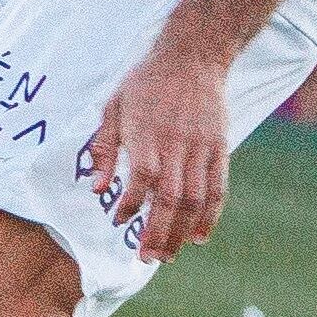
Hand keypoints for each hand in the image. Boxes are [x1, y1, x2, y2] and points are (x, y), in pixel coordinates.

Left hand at [82, 33, 237, 262]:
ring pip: (195, 200)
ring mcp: (202, 149)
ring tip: (168, 255)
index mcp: (146, 136)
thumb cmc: (144, 84)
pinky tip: (200, 236)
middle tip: (146, 258)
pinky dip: (210, 215)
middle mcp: (176, 146)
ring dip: (182, 232)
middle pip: (170, 199)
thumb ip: (104, 149)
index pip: (141, 180)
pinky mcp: (220, 149)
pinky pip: (217, 188)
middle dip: (158, 232)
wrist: (191, 58)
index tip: (118, 222)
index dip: (130, 206)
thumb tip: (96, 188)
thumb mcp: (112, 108)